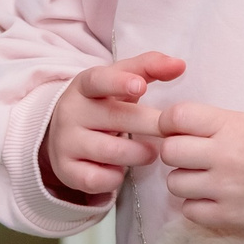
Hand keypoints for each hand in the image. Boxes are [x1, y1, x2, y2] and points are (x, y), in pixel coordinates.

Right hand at [43, 51, 183, 201]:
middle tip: (170, 130)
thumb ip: (149, 67)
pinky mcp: (67, 171)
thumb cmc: (103, 104)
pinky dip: (115, 177)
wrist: (63, 135)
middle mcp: (71, 112)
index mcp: (84, 86)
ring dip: (138, 154)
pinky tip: (122, 171)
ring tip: (152, 152)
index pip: (98, 80)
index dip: (119, 82)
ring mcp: (66, 142)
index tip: (142, 86)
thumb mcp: (119, 80)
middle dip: (149, 124)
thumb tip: (180, 65)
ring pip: (109, 151)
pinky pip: (97, 179)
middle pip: (114, 118)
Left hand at [158, 103, 243, 233]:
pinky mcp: (230, 217)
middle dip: (174, 152)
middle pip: (169, 152)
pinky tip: (213, 196)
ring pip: (175, 183)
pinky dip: (196, 203)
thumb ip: (205, 124)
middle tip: (191, 155)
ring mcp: (227, 189)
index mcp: (231, 126)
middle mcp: (227, 156)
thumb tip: (158, 127)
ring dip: (184, 179)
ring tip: (205, 176)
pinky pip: (189, 210)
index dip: (168, 123)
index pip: (176, 117)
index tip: (175, 129)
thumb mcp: (242, 122)